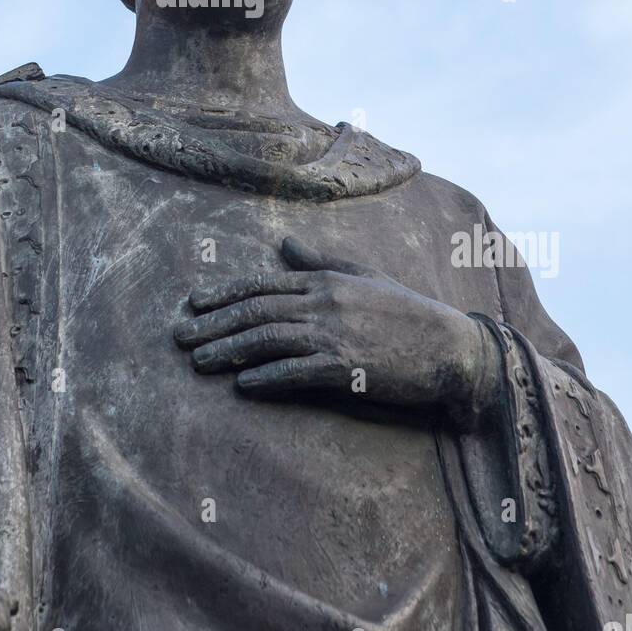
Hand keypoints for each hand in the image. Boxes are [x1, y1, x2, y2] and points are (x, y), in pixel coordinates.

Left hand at [174, 236, 501, 427]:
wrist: (450, 347)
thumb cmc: (406, 312)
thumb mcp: (362, 276)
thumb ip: (320, 262)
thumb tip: (285, 245)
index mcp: (326, 279)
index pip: (263, 283)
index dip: (224, 293)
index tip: (194, 303)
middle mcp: (325, 302)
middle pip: (257, 310)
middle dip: (215, 323)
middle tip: (181, 337)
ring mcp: (335, 334)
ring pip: (269, 339)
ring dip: (230, 351)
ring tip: (200, 362)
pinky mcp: (347, 367)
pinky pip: (298, 371)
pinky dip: (268, 377)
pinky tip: (244, 385)